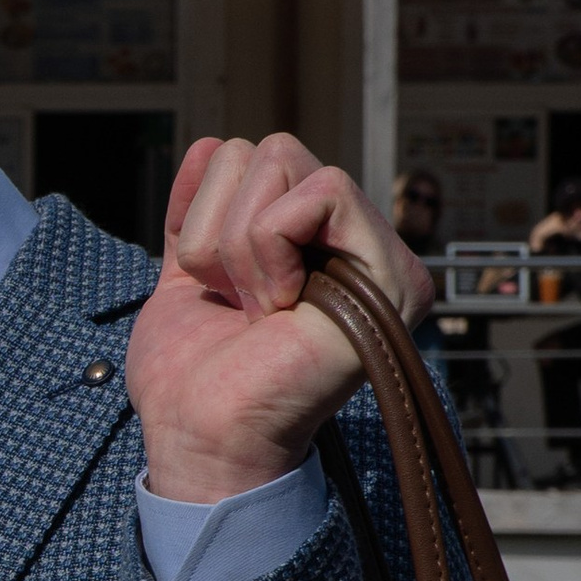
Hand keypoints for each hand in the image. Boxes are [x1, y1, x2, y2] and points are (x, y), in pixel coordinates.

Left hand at [126, 135, 430, 502]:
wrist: (202, 436)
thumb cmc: (195, 377)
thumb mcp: (188, 278)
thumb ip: (199, 216)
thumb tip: (209, 143)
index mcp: (314, 243)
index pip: (255, 157)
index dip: (210, 211)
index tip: (216, 286)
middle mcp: (356, 244)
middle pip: (272, 147)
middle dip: (222, 222)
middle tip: (235, 298)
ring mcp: (380, 259)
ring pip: (285, 159)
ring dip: (238, 241)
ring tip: (256, 307)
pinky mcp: (392, 275)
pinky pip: (321, 191)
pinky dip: (270, 245)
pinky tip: (278, 307)